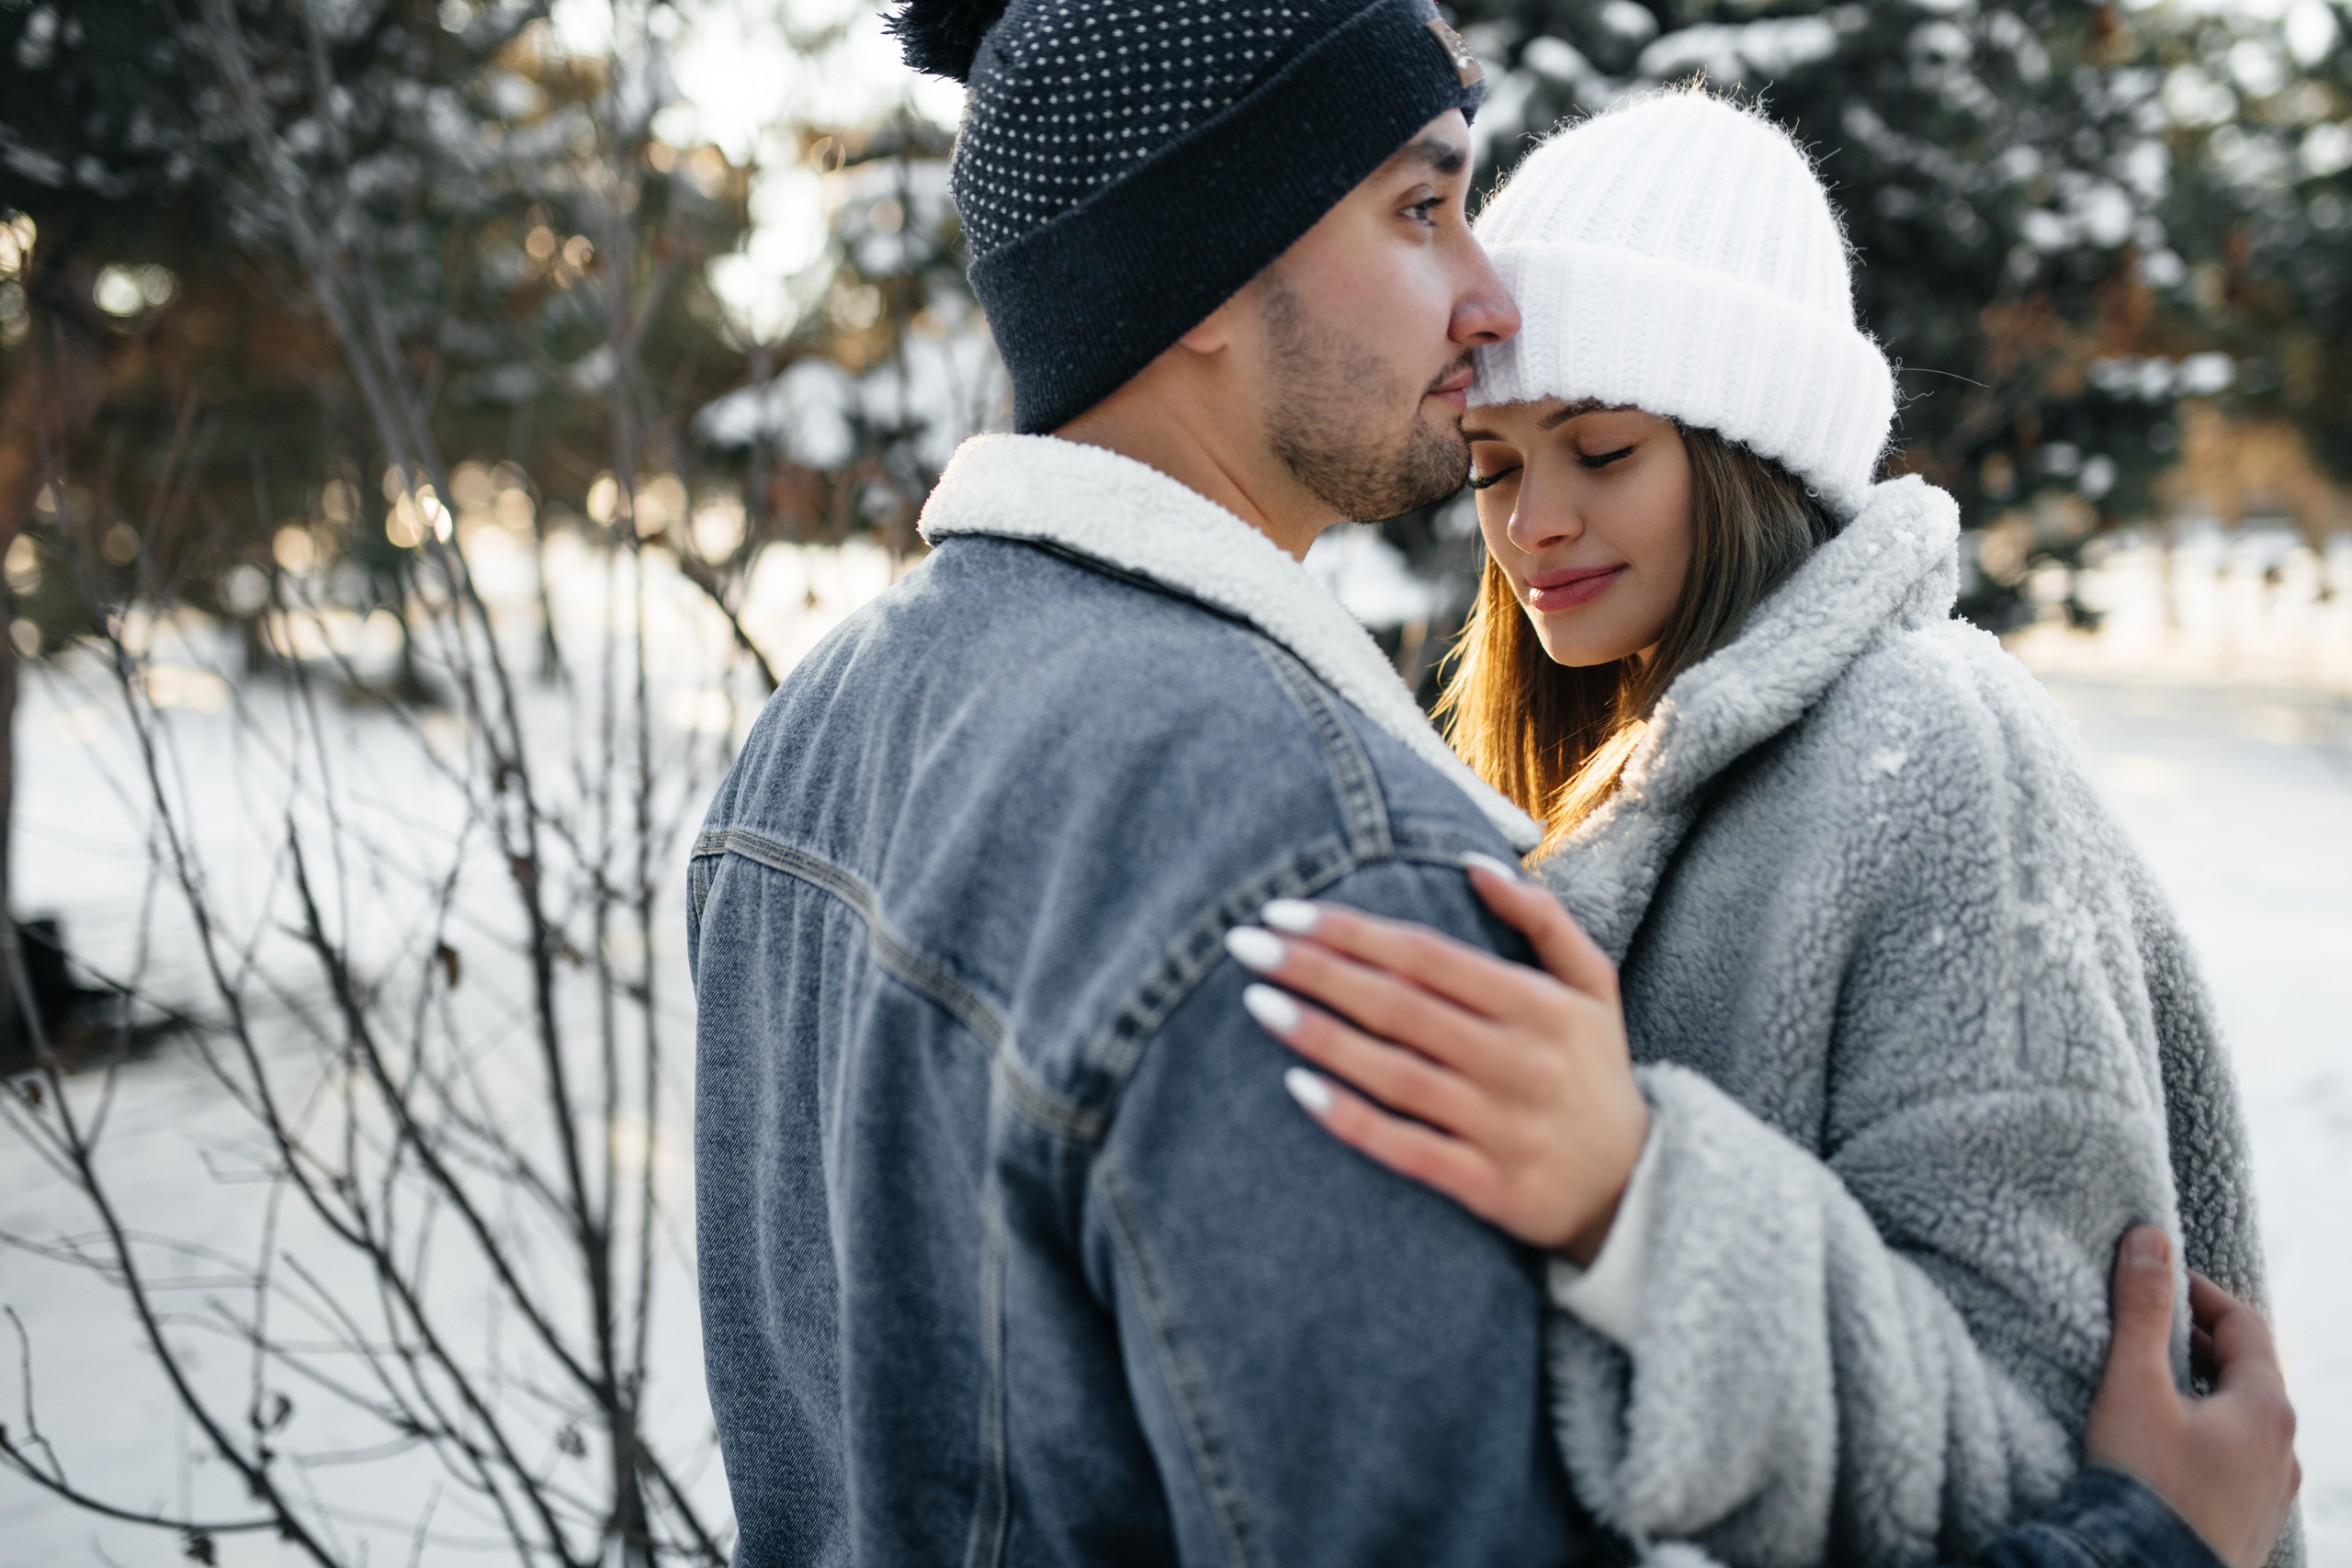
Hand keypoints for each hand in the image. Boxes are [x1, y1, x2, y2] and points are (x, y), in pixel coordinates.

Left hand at [1223, 856, 1645, 1260]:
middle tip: (1244, 944)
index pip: (1427, 956)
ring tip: (1256, 1002)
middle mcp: (1521, 1062)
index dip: (1351, 931)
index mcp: (1541, 1006)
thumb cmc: (1593, 1071)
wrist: (1639, 1189)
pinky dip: (1350, 1117)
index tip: (1284, 911)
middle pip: (1399, 1007)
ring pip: (1393, 1074)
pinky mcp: (1488, 1187)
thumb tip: (1474, 864)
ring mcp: (1503, 1127)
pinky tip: (1297, 1086)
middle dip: (1315, 971)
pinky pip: (1405, 1147)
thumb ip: (1543, 920)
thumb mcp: (1592, 988)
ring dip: (1318, 1035)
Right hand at [2084, 1226, 2299, 1567]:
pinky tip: (2167, 1452)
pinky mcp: (2250, 1529)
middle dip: (2197, 1346)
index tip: (2154, 1279)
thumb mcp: (2134, 1384)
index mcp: (2267, 1409)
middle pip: (2248, 1376)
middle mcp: (2285, 1453)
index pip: (2244, 1326)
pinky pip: (2237, 1467)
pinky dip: (2207, 1442)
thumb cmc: (2142, 1485)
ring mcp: (2272, 1497)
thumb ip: (2144, 1309)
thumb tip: (2151, 1237)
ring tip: (2152, 1392)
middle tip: (2145, 1331)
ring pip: (2245, 1425)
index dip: (2198, 1294)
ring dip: (2205, 1397)